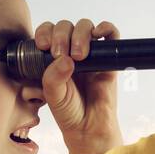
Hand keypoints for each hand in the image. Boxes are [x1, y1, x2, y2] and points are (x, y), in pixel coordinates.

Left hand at [34, 18, 123, 153]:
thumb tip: (65, 58)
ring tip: (79, 55)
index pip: (48, 31)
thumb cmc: (68, 111)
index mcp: (52, 56)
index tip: (43, 45)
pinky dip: (106, 28)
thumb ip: (53, 77)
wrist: (89, 127)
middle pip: (66, 26)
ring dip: (80, 34)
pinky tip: (99, 33)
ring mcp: (91, 53)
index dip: (45, 33)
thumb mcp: (52, 94)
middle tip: (61, 53)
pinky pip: (111, 35)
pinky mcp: (108, 58)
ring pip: (85, 27)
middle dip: (61, 35)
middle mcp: (71, 51)